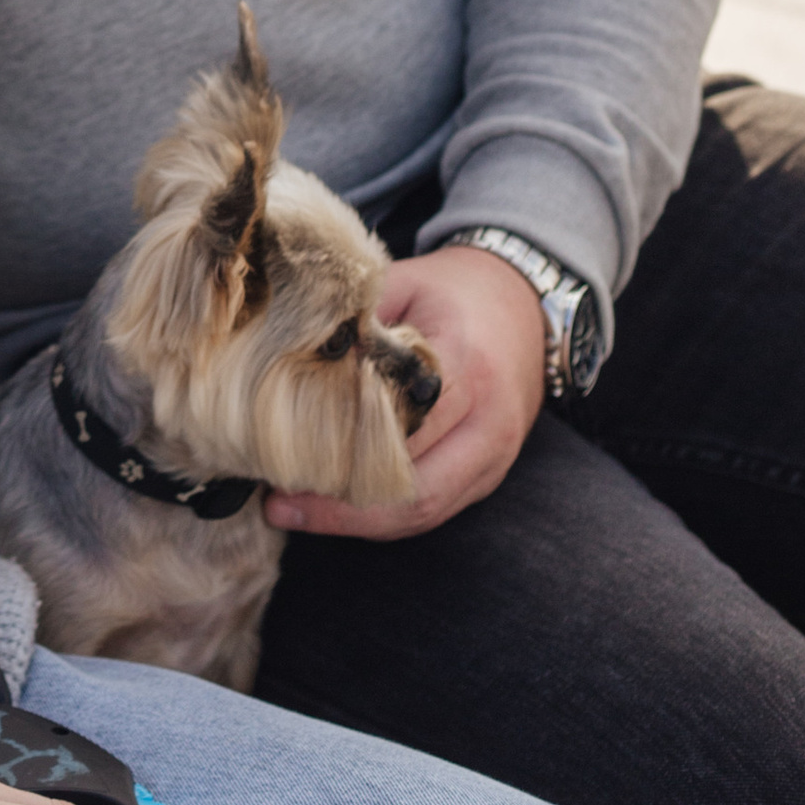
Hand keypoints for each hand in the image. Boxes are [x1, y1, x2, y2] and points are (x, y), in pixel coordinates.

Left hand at [265, 244, 546, 541]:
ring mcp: (495, 457)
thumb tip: (289, 356)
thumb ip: (356, 320)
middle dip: (345, 509)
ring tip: (296, 512)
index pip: (404, 428)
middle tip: (280, 505)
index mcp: (466, 366)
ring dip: (360, 521)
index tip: (284, 461)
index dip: (342, 453)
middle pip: (417, 491)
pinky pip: (437, 509)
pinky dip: (386, 515)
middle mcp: (489, 423)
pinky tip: (336, 509)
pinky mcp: (489, 474)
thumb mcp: (404, 283)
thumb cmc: (453, 291)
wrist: (524, 303)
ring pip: (426, 513)